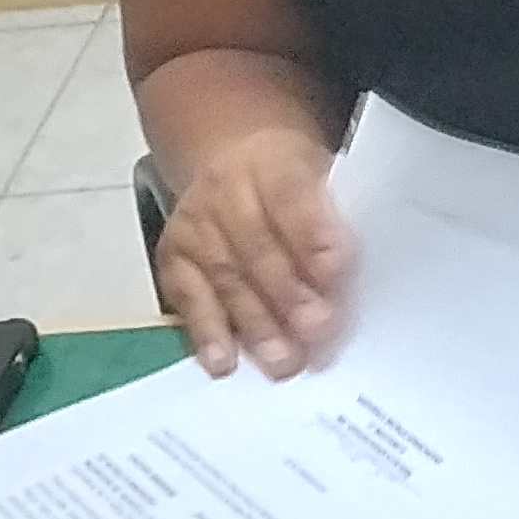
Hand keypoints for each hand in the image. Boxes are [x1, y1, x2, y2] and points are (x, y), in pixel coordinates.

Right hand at [151, 120, 353, 378]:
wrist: (231, 157)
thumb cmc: (293, 180)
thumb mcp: (320, 175)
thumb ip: (332, 218)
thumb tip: (345, 281)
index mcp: (274, 161)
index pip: (292, 198)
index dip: (313, 235)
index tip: (335, 272)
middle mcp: (225, 190)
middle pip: (257, 245)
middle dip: (288, 294)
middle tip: (316, 331)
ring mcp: (194, 225)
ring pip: (226, 277)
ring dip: (255, 324)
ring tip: (282, 361)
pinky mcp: (173, 257)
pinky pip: (189, 298)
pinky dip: (206, 332)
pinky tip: (224, 361)